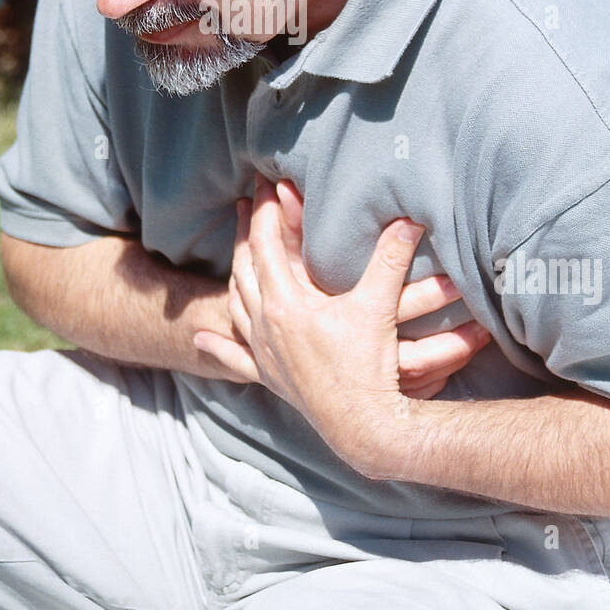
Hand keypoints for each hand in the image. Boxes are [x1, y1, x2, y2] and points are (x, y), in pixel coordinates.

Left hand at [193, 176, 483, 475]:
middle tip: (249, 204)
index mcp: (286, 302)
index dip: (267, 212)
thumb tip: (409, 217)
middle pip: (246, 267)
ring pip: (237, 304)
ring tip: (239, 251)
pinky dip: (217, 346)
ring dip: (236, 273)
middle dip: (248, 232)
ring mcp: (265, 352)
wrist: (363, 426)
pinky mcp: (270, 377)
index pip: (268, 245)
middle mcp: (266, 324)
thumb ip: (390, 258)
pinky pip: (236, 358)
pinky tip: (200, 339)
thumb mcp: (378, 305)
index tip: (265, 184)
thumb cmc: (368, 366)